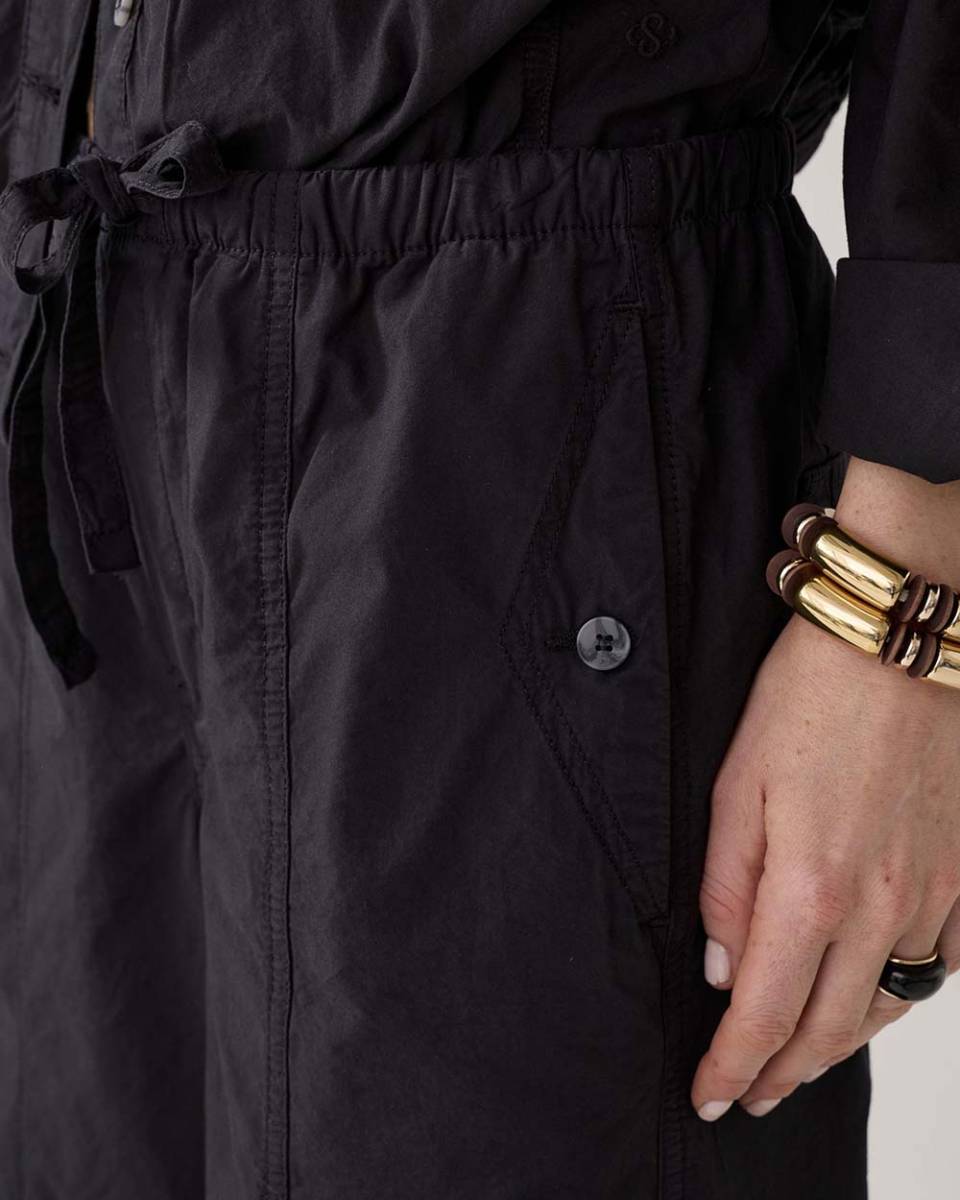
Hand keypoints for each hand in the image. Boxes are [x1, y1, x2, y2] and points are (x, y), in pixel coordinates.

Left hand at [692, 457, 959, 1120]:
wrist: (899, 641)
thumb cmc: (810, 700)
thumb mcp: (736, 784)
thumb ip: (727, 886)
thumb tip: (721, 967)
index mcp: (810, 888)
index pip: (763, 1013)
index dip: (734, 1066)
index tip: (711, 1095)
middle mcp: (881, 908)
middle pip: (828, 1028)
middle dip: (781, 1073)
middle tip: (751, 1094)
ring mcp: (934, 897)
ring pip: (885, 1006)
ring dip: (837, 1042)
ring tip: (800, 1058)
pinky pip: (936, 966)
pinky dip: (897, 996)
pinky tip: (872, 994)